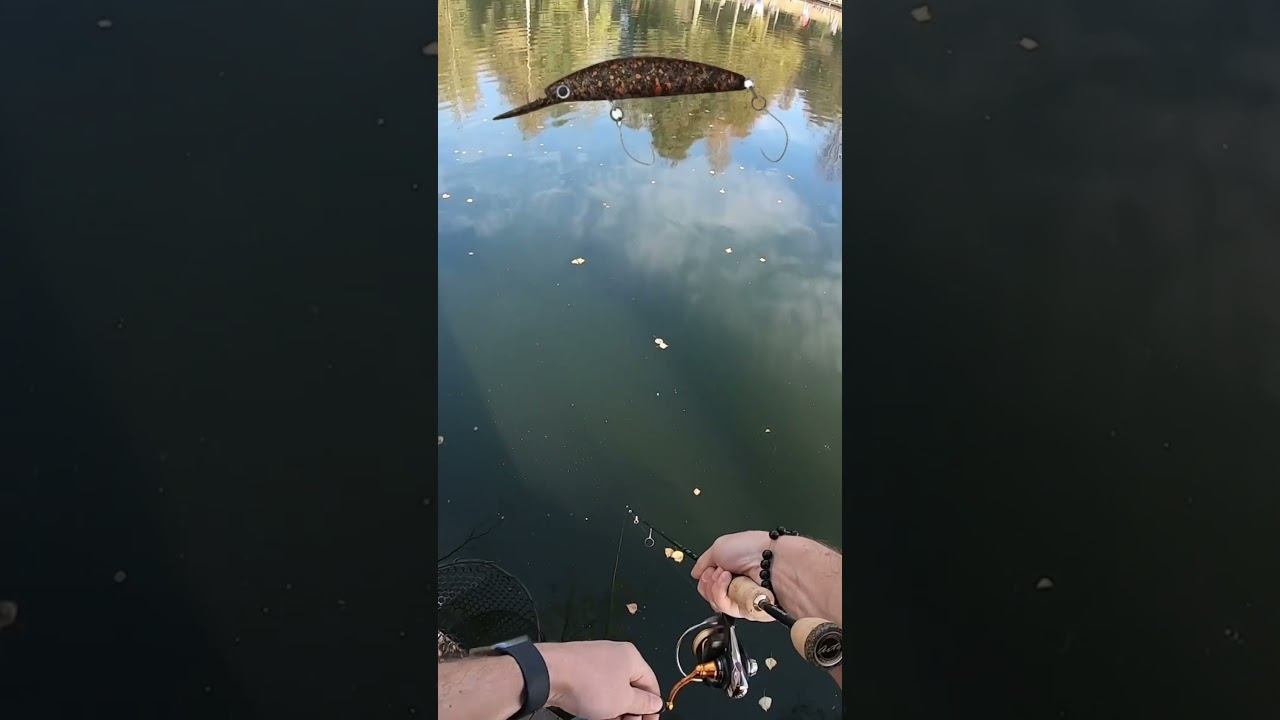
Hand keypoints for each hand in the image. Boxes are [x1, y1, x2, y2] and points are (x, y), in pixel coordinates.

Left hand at [536, 641, 662, 719]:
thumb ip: (642, 703)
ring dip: (616, 709)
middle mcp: (615, 656)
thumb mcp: (623, 700)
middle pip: (632, 687)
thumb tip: (656, 702)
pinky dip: (601, 703)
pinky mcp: (580, 670)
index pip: (651, 684)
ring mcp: (596, 662)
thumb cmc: (590, 684)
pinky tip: (596, 715)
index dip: (652, 707)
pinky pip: (598, 689)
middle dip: (632, 710)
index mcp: (631, 657)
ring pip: (614, 690)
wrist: (550, 673)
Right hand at [690, 530, 772, 619]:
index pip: (706, 583)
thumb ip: (703, 562)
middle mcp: (734, 585)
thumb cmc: (751, 548)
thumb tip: (695, 573)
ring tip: (727, 574)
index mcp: (729, 570)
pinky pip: (724, 608)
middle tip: (720, 570)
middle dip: (709, 581)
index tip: (711, 568)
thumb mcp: (719, 546)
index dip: (705, 576)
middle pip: (707, 594)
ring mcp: (740, 598)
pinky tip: (729, 581)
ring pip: (714, 603)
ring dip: (715, 587)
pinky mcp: (746, 610)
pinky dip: (722, 593)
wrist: (770, 561)